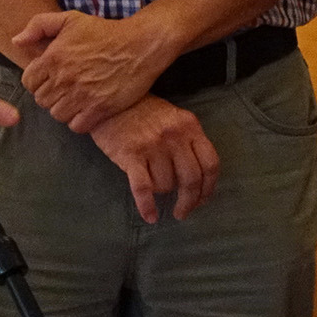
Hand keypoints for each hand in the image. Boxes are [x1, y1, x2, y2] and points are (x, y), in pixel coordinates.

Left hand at [16, 11, 173, 131]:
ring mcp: (82, 95)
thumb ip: (38, 26)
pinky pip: (77, 126)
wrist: (139, 45)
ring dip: (63, 109)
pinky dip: (78, 121)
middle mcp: (65, 78)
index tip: (48, 79)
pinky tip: (85, 110)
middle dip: (49, 95)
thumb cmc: (104, 31)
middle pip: (41, 100)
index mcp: (53, 57)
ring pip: (57, 114)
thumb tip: (16, 41)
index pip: (28, 82)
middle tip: (62, 90)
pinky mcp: (101, 108)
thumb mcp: (69, 19)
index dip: (36, 82)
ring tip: (73, 100)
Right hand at [89, 95, 219, 221]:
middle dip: (189, 201)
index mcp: (189, 125)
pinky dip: (146, 205)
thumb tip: (196, 178)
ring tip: (153, 187)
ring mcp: (152, 145)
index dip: (208, 188)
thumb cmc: (139, 110)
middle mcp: (174, 135)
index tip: (201, 200)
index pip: (210, 164)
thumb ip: (187, 140)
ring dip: (161, 192)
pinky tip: (150, 216)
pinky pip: (143, 187)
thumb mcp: (171, 117)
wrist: (105, 100)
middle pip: (191, 179)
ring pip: (166, 184)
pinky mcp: (130, 154)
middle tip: (182, 212)